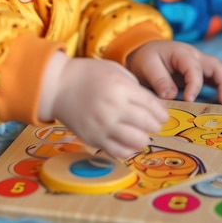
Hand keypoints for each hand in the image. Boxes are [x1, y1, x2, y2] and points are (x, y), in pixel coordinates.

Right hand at [39, 52, 167, 158]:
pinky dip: (128, 150)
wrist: (59, 86)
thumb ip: (134, 86)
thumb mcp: (115, 70)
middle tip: (154, 124)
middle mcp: (114, 108)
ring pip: (136, 142)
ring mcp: (103, 126)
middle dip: (155, 125)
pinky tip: (127, 143)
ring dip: (144, 139)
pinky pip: (119, 152)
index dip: (161, 112)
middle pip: (147, 124)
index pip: (152, 105)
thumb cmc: (88, 74)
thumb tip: (151, 105)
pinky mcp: (94, 139)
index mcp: (121, 88)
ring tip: (141, 134)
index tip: (162, 115)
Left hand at [126, 40, 221, 104]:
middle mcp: (194, 56)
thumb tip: (172, 95)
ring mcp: (198, 63)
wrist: (144, 51)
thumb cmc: (146, 57)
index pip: (193, 69)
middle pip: (215, 65)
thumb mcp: (147, 66)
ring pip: (219, 71)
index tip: (189, 100)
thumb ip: (159, 80)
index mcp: (181, 53)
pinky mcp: (199, 72)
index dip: (194, 85)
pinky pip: (214, 77)